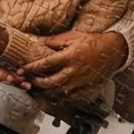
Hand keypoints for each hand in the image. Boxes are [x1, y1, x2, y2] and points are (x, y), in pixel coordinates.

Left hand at [13, 29, 127, 98]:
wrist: (111, 52)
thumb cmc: (91, 42)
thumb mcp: (70, 37)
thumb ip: (51, 41)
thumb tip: (33, 40)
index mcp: (70, 57)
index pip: (47, 64)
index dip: (32, 68)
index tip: (22, 69)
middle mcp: (74, 71)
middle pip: (50, 83)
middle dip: (36, 84)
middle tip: (27, 80)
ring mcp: (79, 82)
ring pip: (57, 92)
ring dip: (44, 91)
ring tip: (35, 86)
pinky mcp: (83, 88)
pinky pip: (67, 95)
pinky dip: (56, 94)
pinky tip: (50, 91)